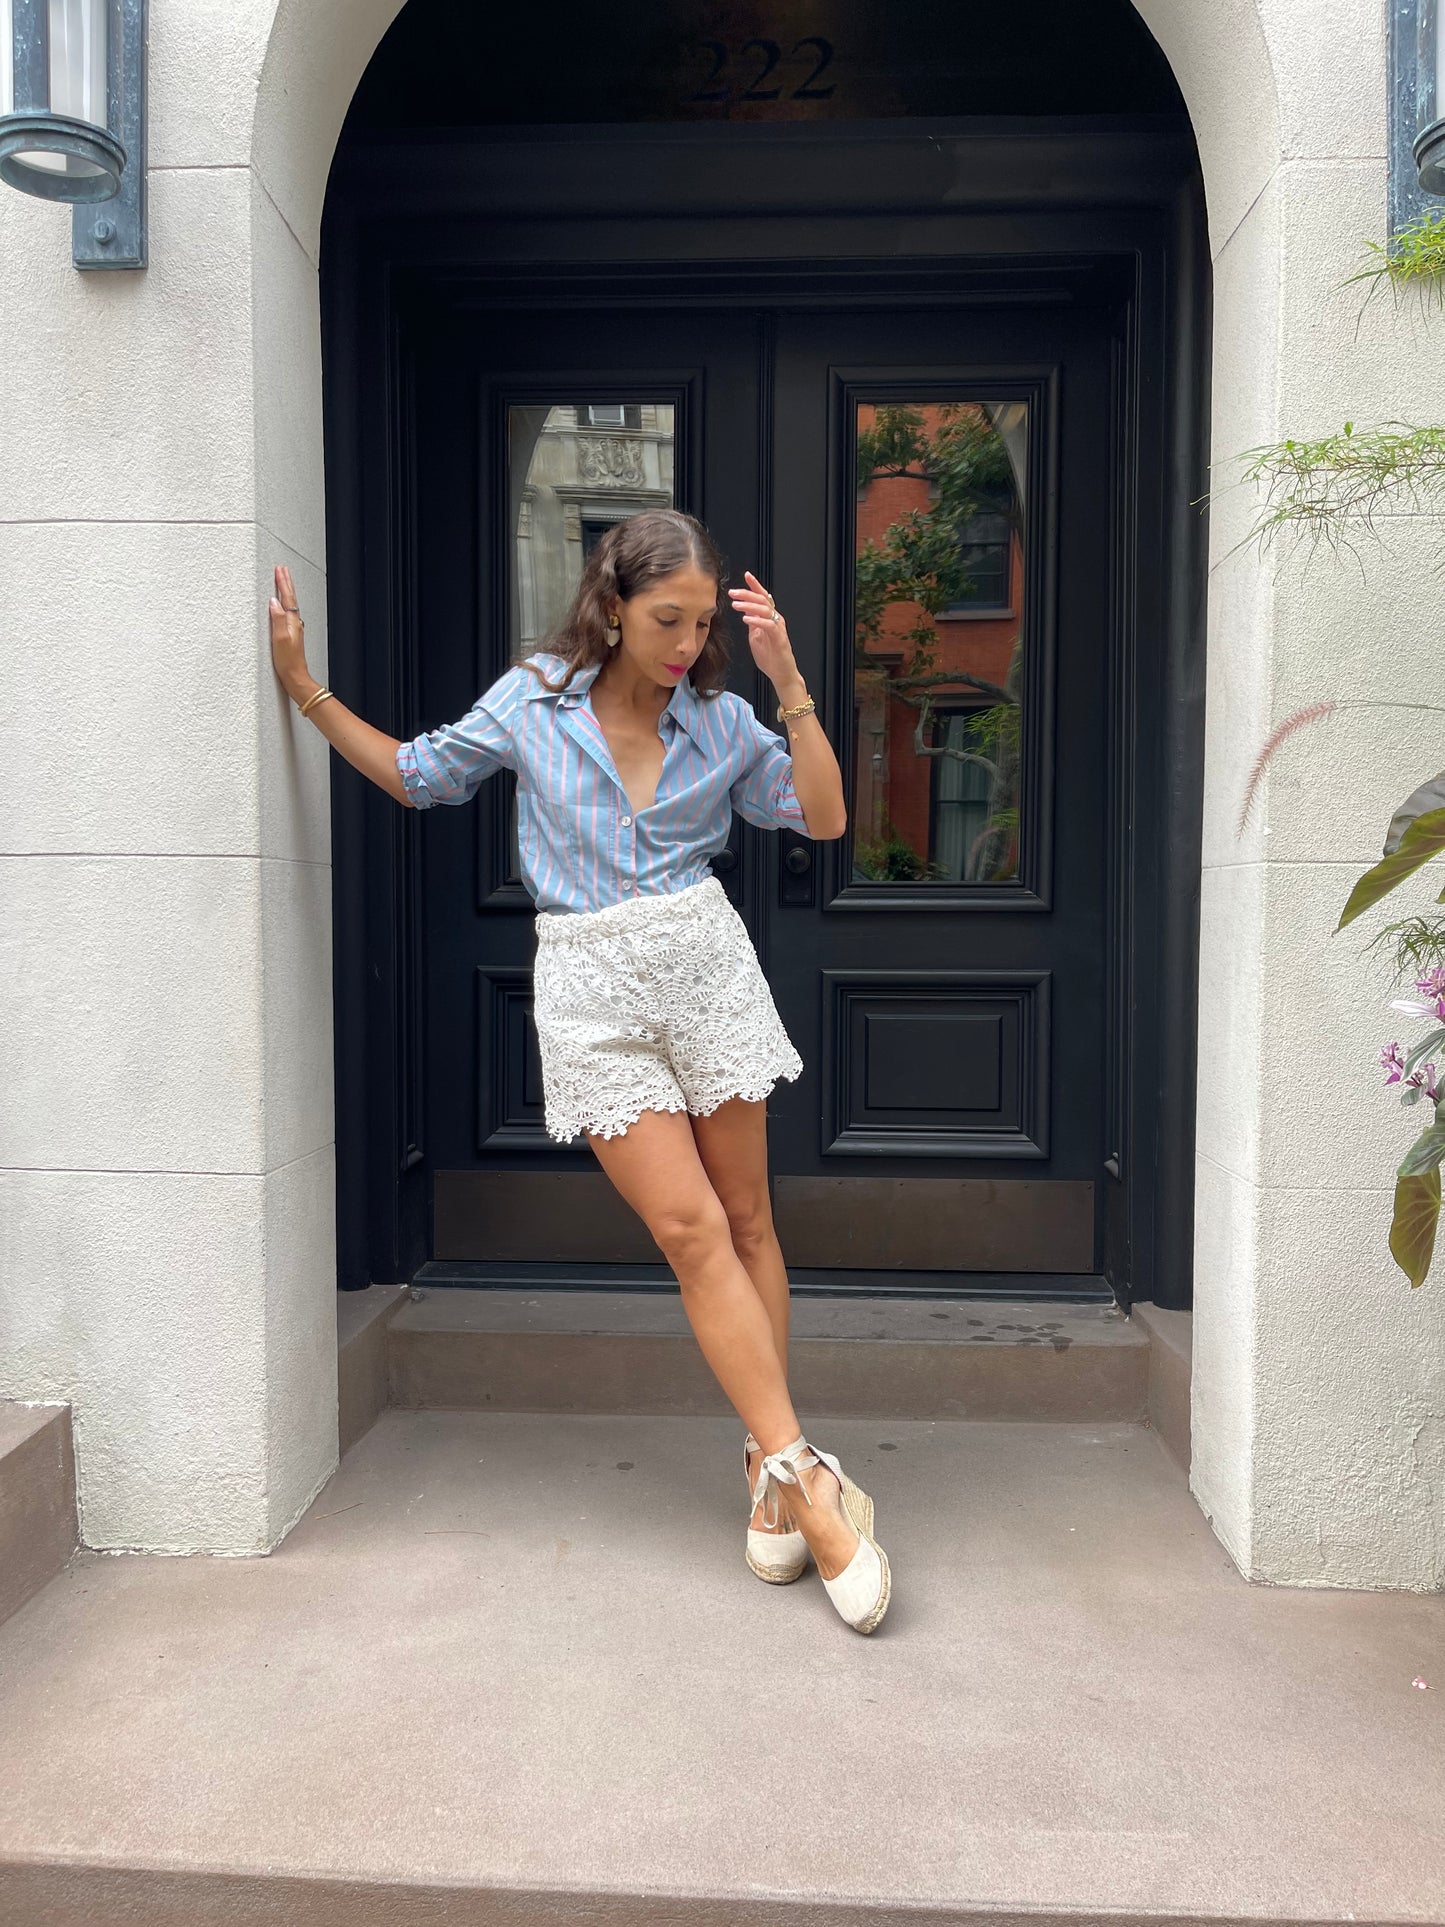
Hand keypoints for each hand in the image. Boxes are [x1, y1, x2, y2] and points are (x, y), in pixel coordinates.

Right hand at [268, 564, 313, 698]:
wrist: (294, 676)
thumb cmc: (288, 662)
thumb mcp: (279, 638)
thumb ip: (277, 618)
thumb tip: (273, 602)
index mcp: (292, 622)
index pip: (287, 597)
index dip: (283, 583)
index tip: (279, 570)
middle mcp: (294, 623)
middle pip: (290, 598)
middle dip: (285, 583)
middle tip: (282, 569)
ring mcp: (292, 628)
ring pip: (289, 604)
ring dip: (285, 591)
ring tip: (282, 581)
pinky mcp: (289, 634)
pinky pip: (287, 612)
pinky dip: (284, 603)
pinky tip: (280, 605)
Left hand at [728, 571, 802, 698]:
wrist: (781, 673)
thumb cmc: (770, 656)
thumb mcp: (755, 636)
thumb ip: (752, 622)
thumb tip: (744, 609)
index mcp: (769, 618)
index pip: (763, 597)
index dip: (755, 586)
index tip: (746, 575)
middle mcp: (775, 619)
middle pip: (763, 600)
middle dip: (747, 593)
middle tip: (733, 592)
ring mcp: (778, 628)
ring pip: (765, 610)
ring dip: (749, 605)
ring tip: (736, 604)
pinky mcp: (779, 638)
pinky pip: (768, 625)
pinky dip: (757, 621)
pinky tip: (746, 619)